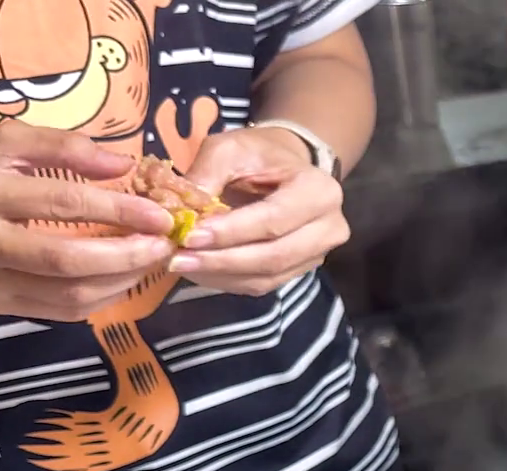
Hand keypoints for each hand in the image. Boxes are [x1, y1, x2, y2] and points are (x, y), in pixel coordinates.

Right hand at [0, 121, 174, 320]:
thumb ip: (59, 146)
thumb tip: (121, 161)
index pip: (60, 203)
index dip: (118, 209)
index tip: (160, 212)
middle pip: (67, 260)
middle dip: (127, 255)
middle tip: (165, 243)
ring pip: (68, 294)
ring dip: (122, 281)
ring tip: (152, 260)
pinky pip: (60, 311)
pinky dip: (102, 298)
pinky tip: (124, 279)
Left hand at [172, 126, 348, 295]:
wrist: (286, 168)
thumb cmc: (258, 155)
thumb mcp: (230, 149)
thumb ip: (207, 175)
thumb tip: (180, 214)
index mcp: (318, 191)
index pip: (273, 220)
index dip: (231, 232)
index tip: (189, 236)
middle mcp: (328, 228)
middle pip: (274, 256)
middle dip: (222, 260)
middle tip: (178, 258)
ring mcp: (318, 254)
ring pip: (267, 277)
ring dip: (221, 274)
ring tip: (182, 265)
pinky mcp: (301, 270)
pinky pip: (263, 284)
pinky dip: (228, 280)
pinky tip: (200, 270)